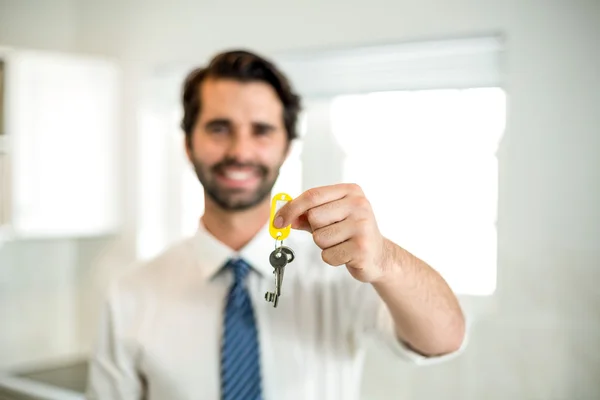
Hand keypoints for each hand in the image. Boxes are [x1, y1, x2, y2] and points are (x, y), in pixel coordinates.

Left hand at [274, 184, 388, 282]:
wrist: (379, 256)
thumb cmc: (350, 233)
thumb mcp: (331, 217)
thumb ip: (306, 215)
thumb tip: (282, 216)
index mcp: (351, 191)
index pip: (312, 195)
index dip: (290, 208)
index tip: (277, 222)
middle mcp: (359, 204)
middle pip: (314, 217)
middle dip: (316, 230)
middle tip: (333, 233)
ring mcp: (362, 226)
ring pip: (319, 237)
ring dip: (325, 245)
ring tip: (342, 243)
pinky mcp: (361, 248)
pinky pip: (328, 255)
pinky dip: (332, 258)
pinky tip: (347, 254)